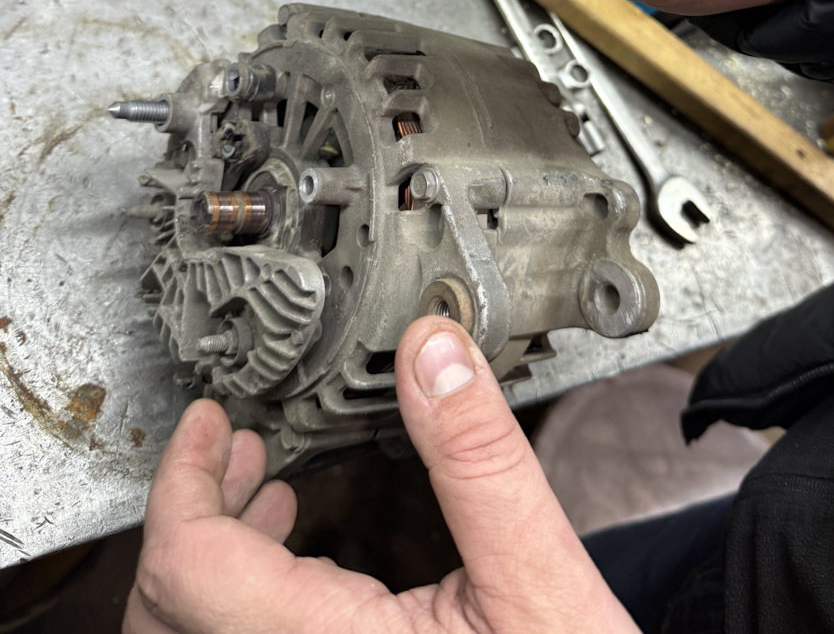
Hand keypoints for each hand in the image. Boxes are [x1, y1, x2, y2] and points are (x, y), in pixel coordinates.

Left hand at [124, 317, 637, 632]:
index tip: (208, 423)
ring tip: (257, 484)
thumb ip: (479, 458)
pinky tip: (290, 550)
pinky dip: (236, 590)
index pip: (191, 569)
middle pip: (168, 608)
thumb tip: (432, 351)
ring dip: (210, 549)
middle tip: (230, 444)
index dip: (184, 480)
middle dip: (191, 508)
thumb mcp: (540, 577)